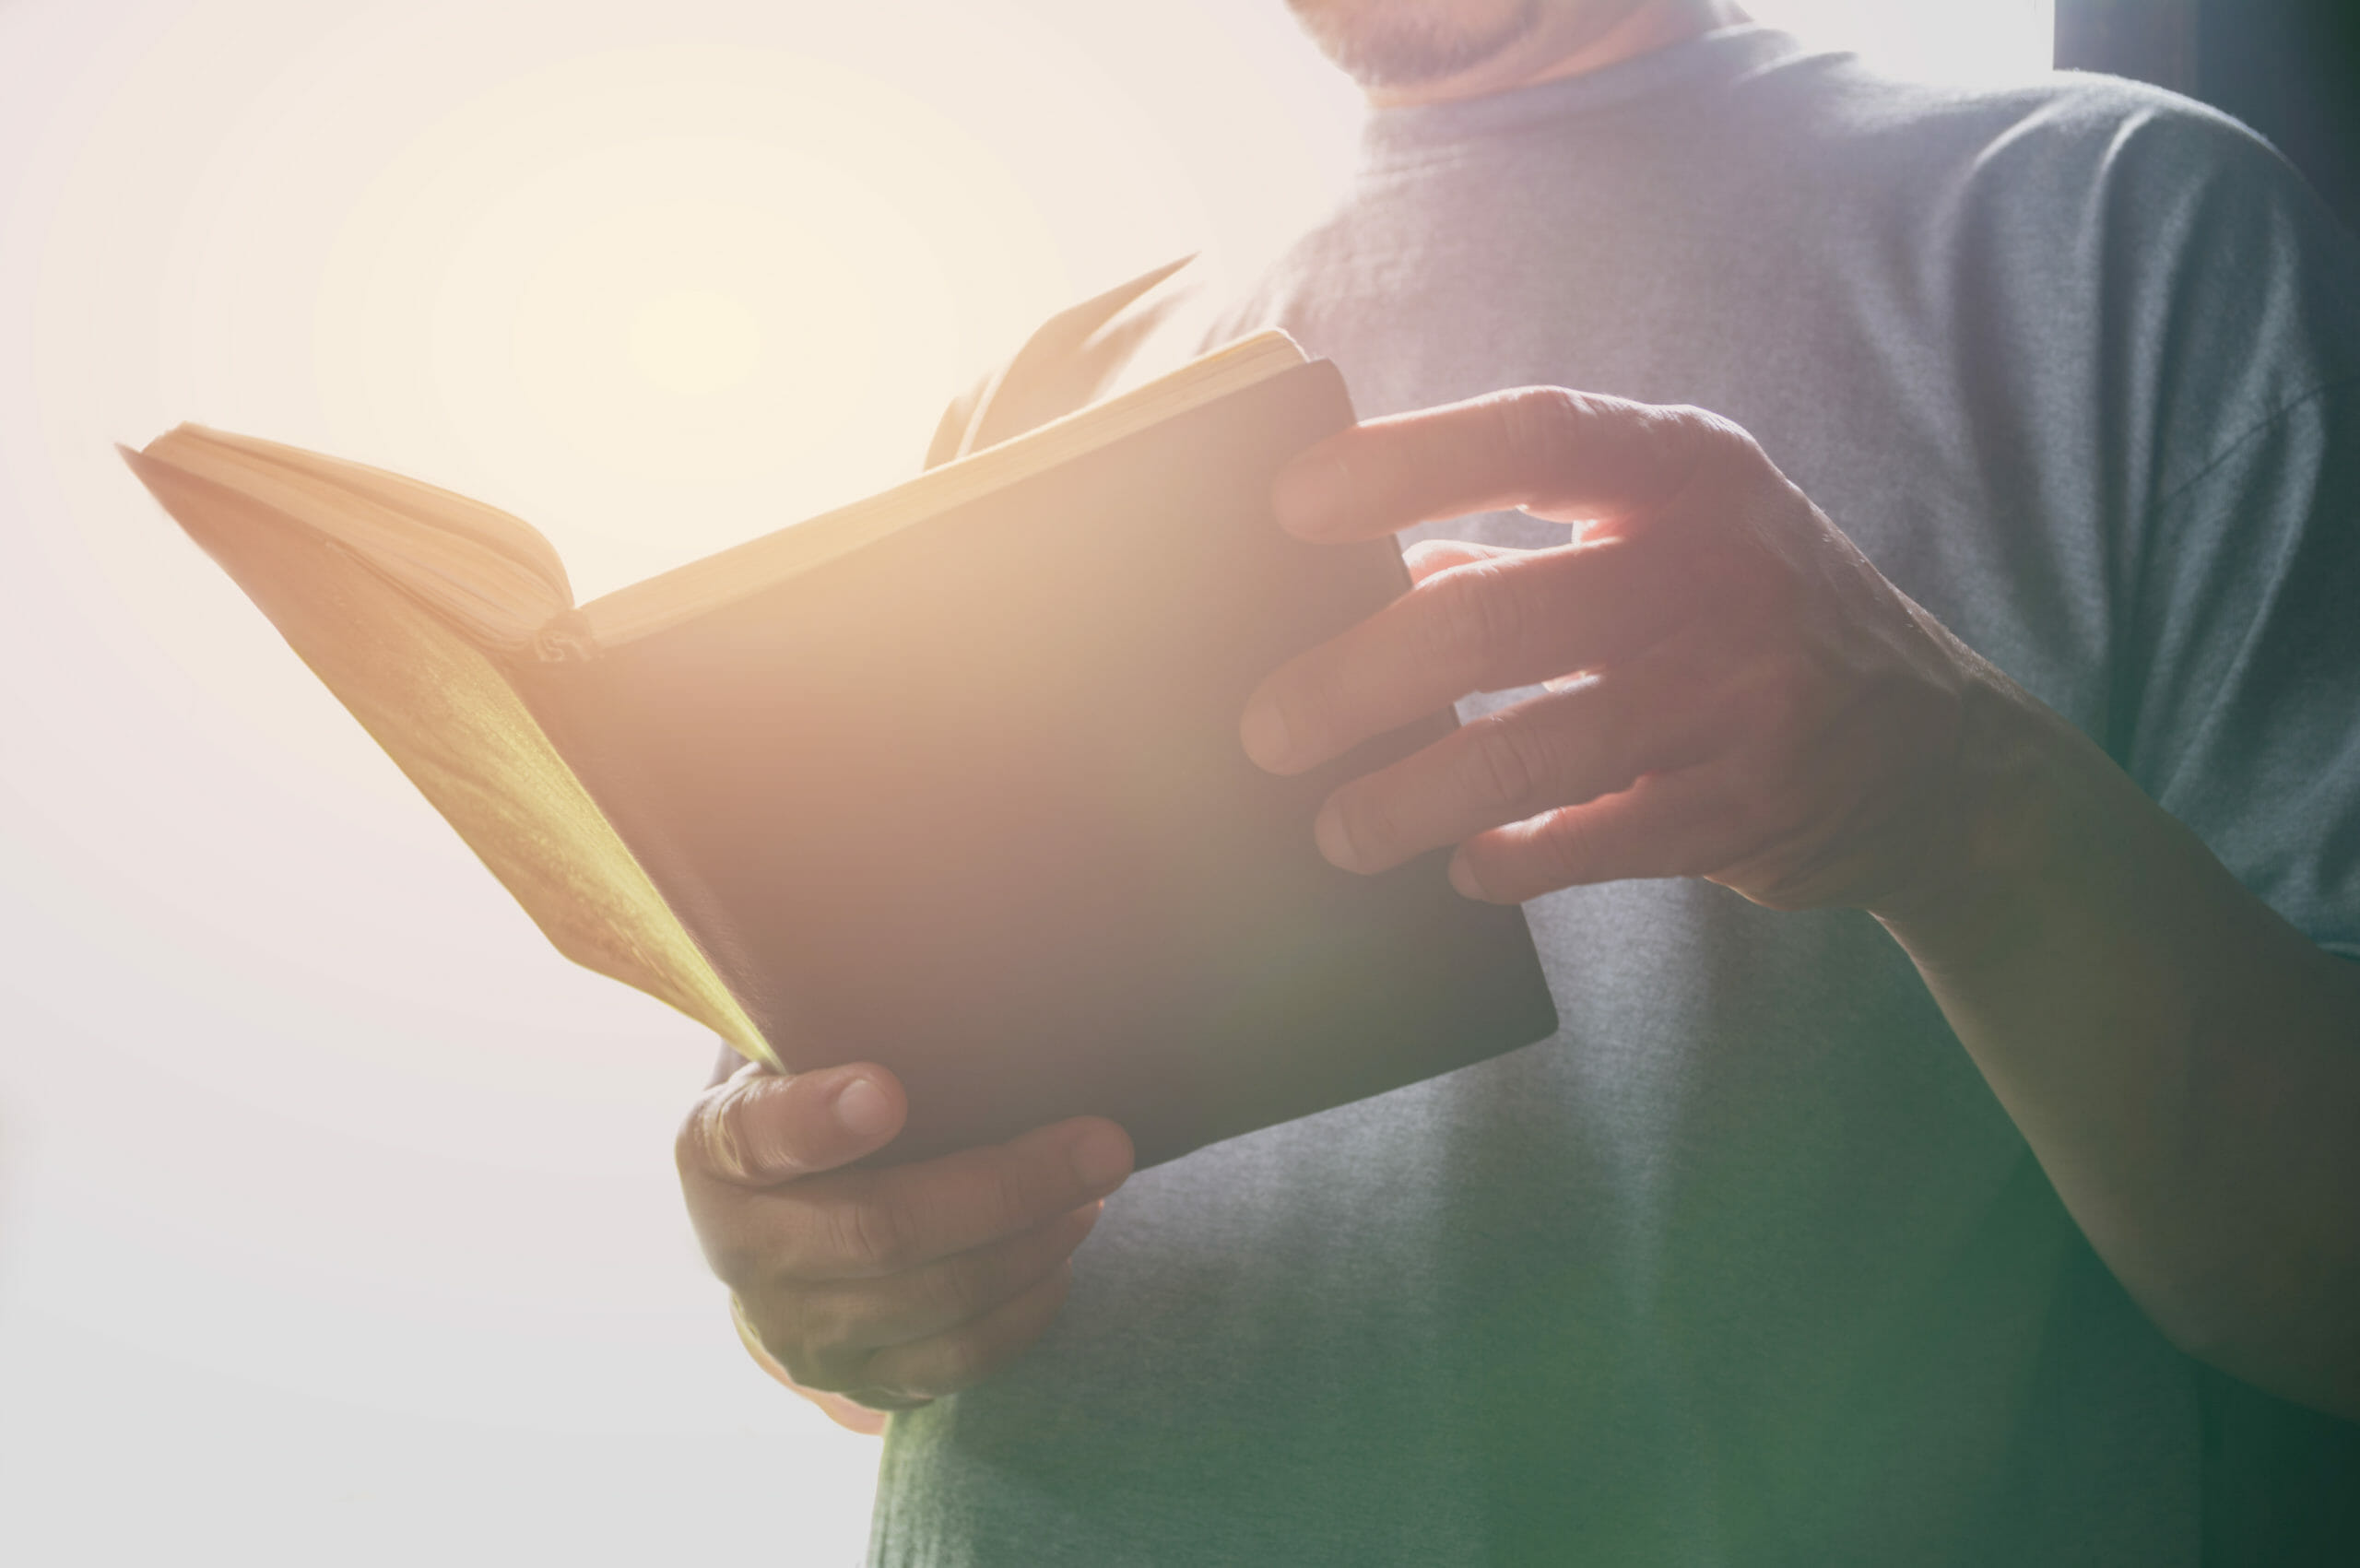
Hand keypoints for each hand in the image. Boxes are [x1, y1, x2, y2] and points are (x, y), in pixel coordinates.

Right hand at [678, 1059, 1133, 1432]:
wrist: (770, 1224)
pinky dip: (1025, 1309)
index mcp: (714, 1149)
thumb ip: (846, 1018)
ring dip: (1033, 1244)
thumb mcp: (797, 1050)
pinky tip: (1062, 1254)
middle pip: (879, 1231)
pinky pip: (956, 1363)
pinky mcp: (853, 1382)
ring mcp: (795, 1332)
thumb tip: (965, 947)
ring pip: (934, 1303)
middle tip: (1101, 1143)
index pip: (754, 1135)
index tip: (887, 1092)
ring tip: (1094, 1189)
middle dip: (1005, 1188)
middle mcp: (741, 1250)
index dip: (816, 1120)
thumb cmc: (812, 1101)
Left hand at [1242, 387, 2007, 915]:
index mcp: (1690, 470)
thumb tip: (1352, 590)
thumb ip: (1525, 555)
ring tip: (1336, 830)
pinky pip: (1598, 837)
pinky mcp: (1755, 803)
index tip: (1291, 507)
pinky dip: (1512, 859)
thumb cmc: (1753, 627)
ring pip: (1534, 747)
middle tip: (1270, 729)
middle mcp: (1724, 566)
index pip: (1533, 436)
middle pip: (1496, 615)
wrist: (1943, 757)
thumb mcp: (1672, 546)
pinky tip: (1461, 871)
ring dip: (1411, 796)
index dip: (1405, 464)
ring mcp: (1747, 689)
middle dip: (1357, 681)